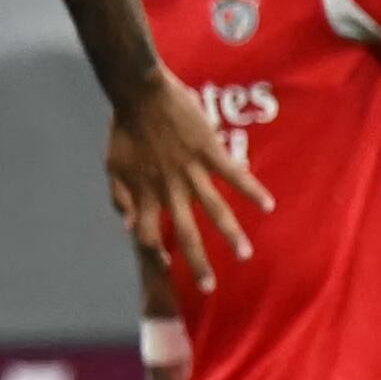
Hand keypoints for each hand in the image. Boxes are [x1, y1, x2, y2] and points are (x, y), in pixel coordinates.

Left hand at [105, 80, 268, 290]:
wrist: (139, 93)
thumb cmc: (124, 129)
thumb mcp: (112, 166)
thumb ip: (119, 197)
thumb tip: (127, 226)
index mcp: (144, 192)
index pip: (147, 233)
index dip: (154, 251)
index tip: (166, 265)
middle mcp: (169, 188)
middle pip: (185, 233)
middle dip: (198, 262)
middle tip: (209, 286)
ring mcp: (191, 170)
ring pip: (214, 210)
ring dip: (230, 235)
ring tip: (245, 254)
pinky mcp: (209, 151)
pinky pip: (234, 175)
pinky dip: (252, 190)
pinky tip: (268, 206)